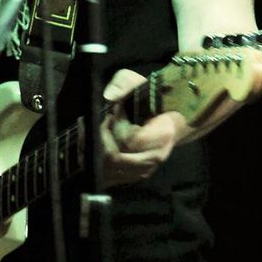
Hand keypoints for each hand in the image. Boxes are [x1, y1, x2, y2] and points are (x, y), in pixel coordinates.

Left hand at [101, 69, 186, 185]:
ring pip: (109, 172)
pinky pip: (108, 178)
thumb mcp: (140, 82)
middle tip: (99, 125)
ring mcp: (145, 171)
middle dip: (99, 142)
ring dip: (93, 153)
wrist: (171, 119)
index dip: (112, 129)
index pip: (129, 141)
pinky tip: (90, 147)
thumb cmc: (153, 99)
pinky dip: (94, 163)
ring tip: (94, 134)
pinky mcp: (135, 177)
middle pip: (116, 160)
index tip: (109, 116)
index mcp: (161, 135)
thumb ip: (124, 83)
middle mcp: (154, 158)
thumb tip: (109, 97)